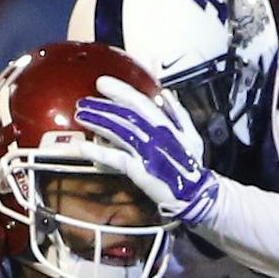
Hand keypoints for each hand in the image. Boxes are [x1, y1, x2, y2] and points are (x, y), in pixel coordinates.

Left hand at [75, 75, 218, 226]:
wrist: (198, 195)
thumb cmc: (192, 167)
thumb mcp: (191, 136)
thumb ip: (179, 114)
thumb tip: (167, 93)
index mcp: (168, 125)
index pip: (141, 101)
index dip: (120, 90)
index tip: (103, 82)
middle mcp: (158, 135)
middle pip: (126, 114)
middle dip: (103, 104)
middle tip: (83, 100)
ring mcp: (148, 152)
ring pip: (119, 130)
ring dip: (97, 121)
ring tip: (81, 115)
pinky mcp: (141, 170)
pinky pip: (116, 158)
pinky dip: (98, 153)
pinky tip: (82, 148)